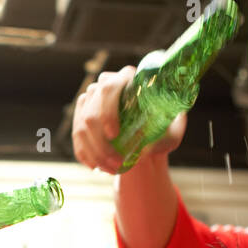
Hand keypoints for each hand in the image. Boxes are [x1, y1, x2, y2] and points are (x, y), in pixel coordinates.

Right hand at [72, 66, 186, 173]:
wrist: (149, 135)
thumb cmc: (164, 130)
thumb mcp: (171, 133)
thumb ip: (162, 139)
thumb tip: (144, 150)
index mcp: (128, 78)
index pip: (109, 89)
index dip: (107, 113)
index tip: (114, 135)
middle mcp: (105, 84)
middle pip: (91, 113)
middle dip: (101, 143)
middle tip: (116, 162)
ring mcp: (90, 99)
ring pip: (82, 128)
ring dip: (95, 153)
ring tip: (110, 169)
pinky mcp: (81, 115)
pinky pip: (77, 137)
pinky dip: (85, 154)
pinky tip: (95, 167)